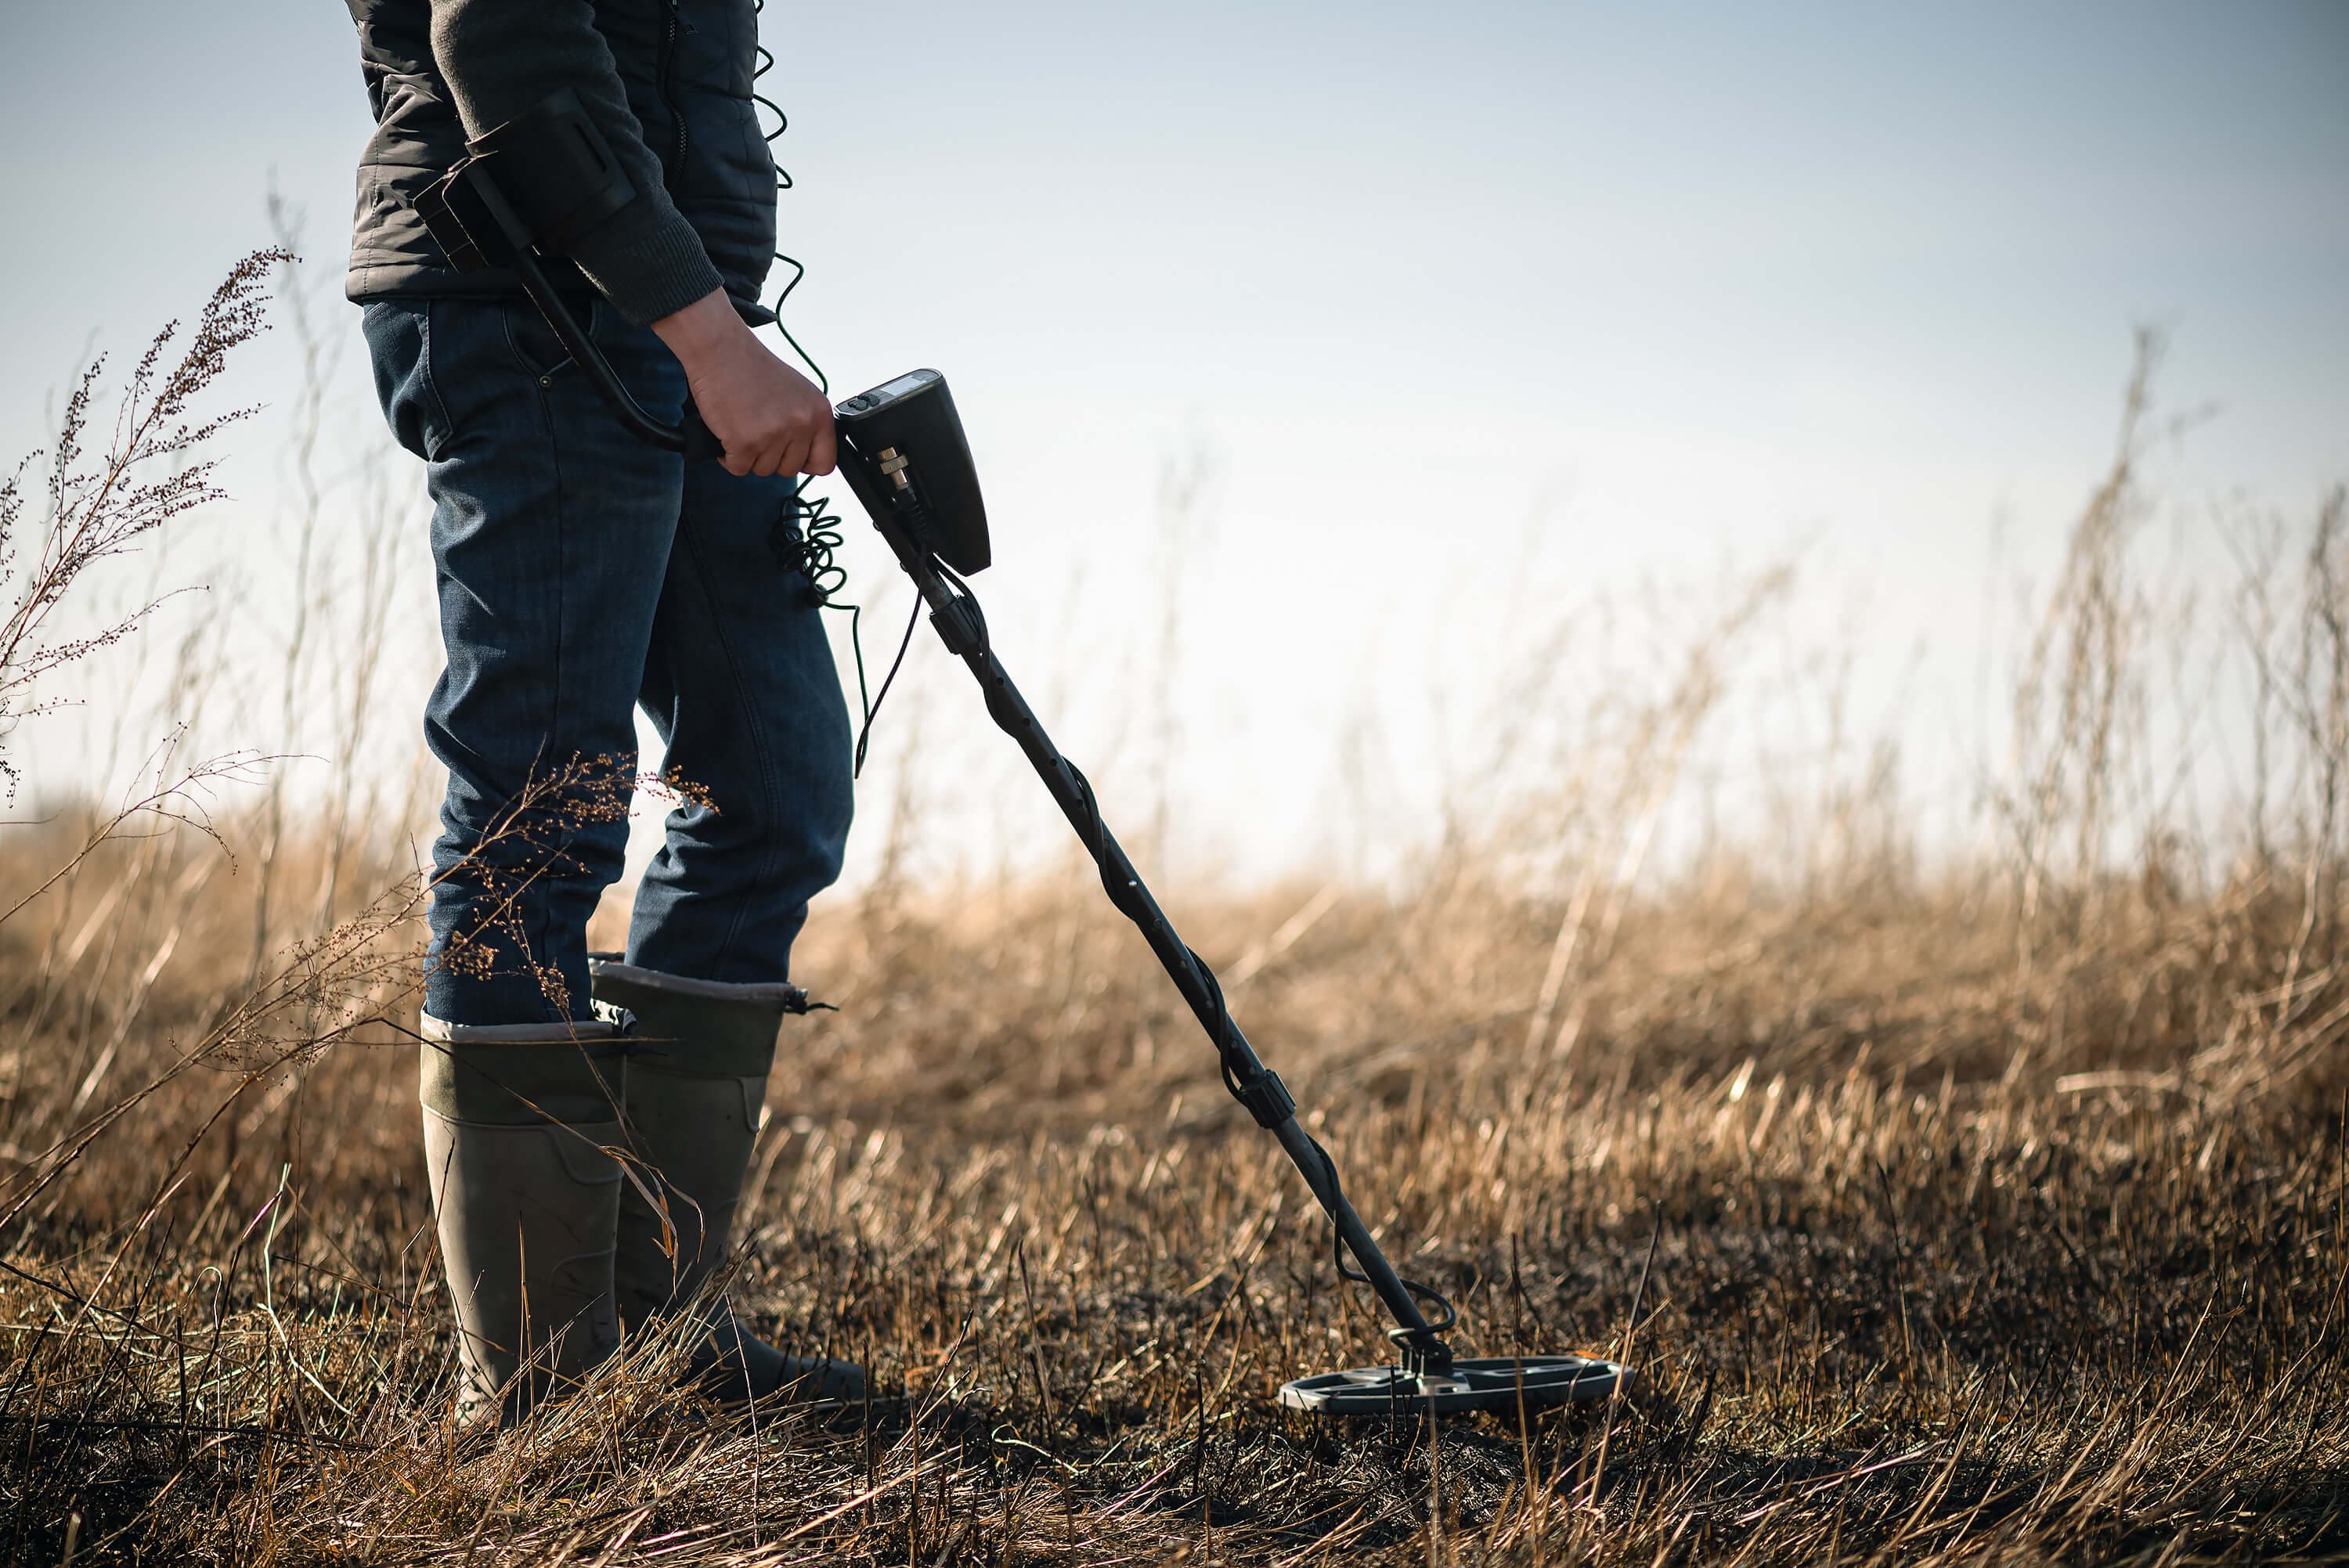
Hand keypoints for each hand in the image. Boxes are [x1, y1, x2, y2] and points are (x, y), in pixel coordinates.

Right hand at [649, 288, 835, 477]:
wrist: (721, 351)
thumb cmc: (752, 368)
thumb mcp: (797, 393)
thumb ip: (807, 423)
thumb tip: (809, 454)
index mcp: (818, 413)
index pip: (825, 463)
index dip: (805, 463)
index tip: (791, 456)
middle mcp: (801, 425)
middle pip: (790, 469)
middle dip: (771, 457)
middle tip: (758, 432)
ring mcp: (774, 435)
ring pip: (763, 470)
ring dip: (749, 455)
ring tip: (742, 427)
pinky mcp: (745, 442)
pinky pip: (738, 468)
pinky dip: (729, 457)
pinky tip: (728, 434)